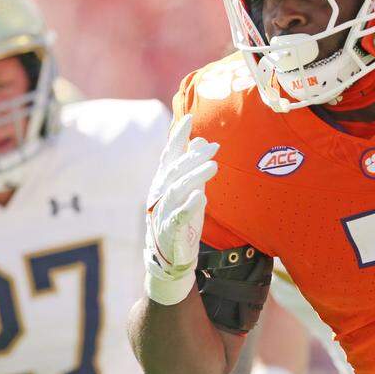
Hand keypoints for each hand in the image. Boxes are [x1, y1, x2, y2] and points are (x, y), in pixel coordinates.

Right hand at [143, 114, 218, 304]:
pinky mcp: (171, 231)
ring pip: (177, 189)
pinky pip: (179, 216)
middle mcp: (160, 193)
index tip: (189, 117)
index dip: (178, 136)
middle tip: (214, 147)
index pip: (169, 154)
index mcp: (163, 181)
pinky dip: (189, 206)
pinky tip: (201, 197)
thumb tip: (201, 139)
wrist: (170, 256)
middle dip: (194, 156)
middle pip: (175, 170)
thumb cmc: (180, 217)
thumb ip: (192, 166)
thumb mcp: (188, 189)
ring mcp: (164, 212)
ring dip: (195, 176)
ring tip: (214, 166)